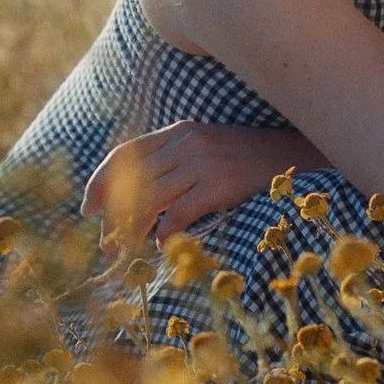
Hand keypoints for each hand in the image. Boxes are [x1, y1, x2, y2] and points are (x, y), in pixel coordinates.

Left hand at [84, 121, 311, 238]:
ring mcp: (203, 163)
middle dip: (113, 216)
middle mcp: (186, 143)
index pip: (125, 155)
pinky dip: (165, 235)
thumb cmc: (248, 160)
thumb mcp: (207, 148)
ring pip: (150, 200)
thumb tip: (136, 198)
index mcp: (179, 132)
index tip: (88, 209)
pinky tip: (163, 248)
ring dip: (132, 230)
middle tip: (107, 244)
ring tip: (126, 251)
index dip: (100, 183)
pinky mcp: (219, 185)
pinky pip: (179, 214)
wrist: (295, 154)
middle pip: (133, 182)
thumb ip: (175, 161)